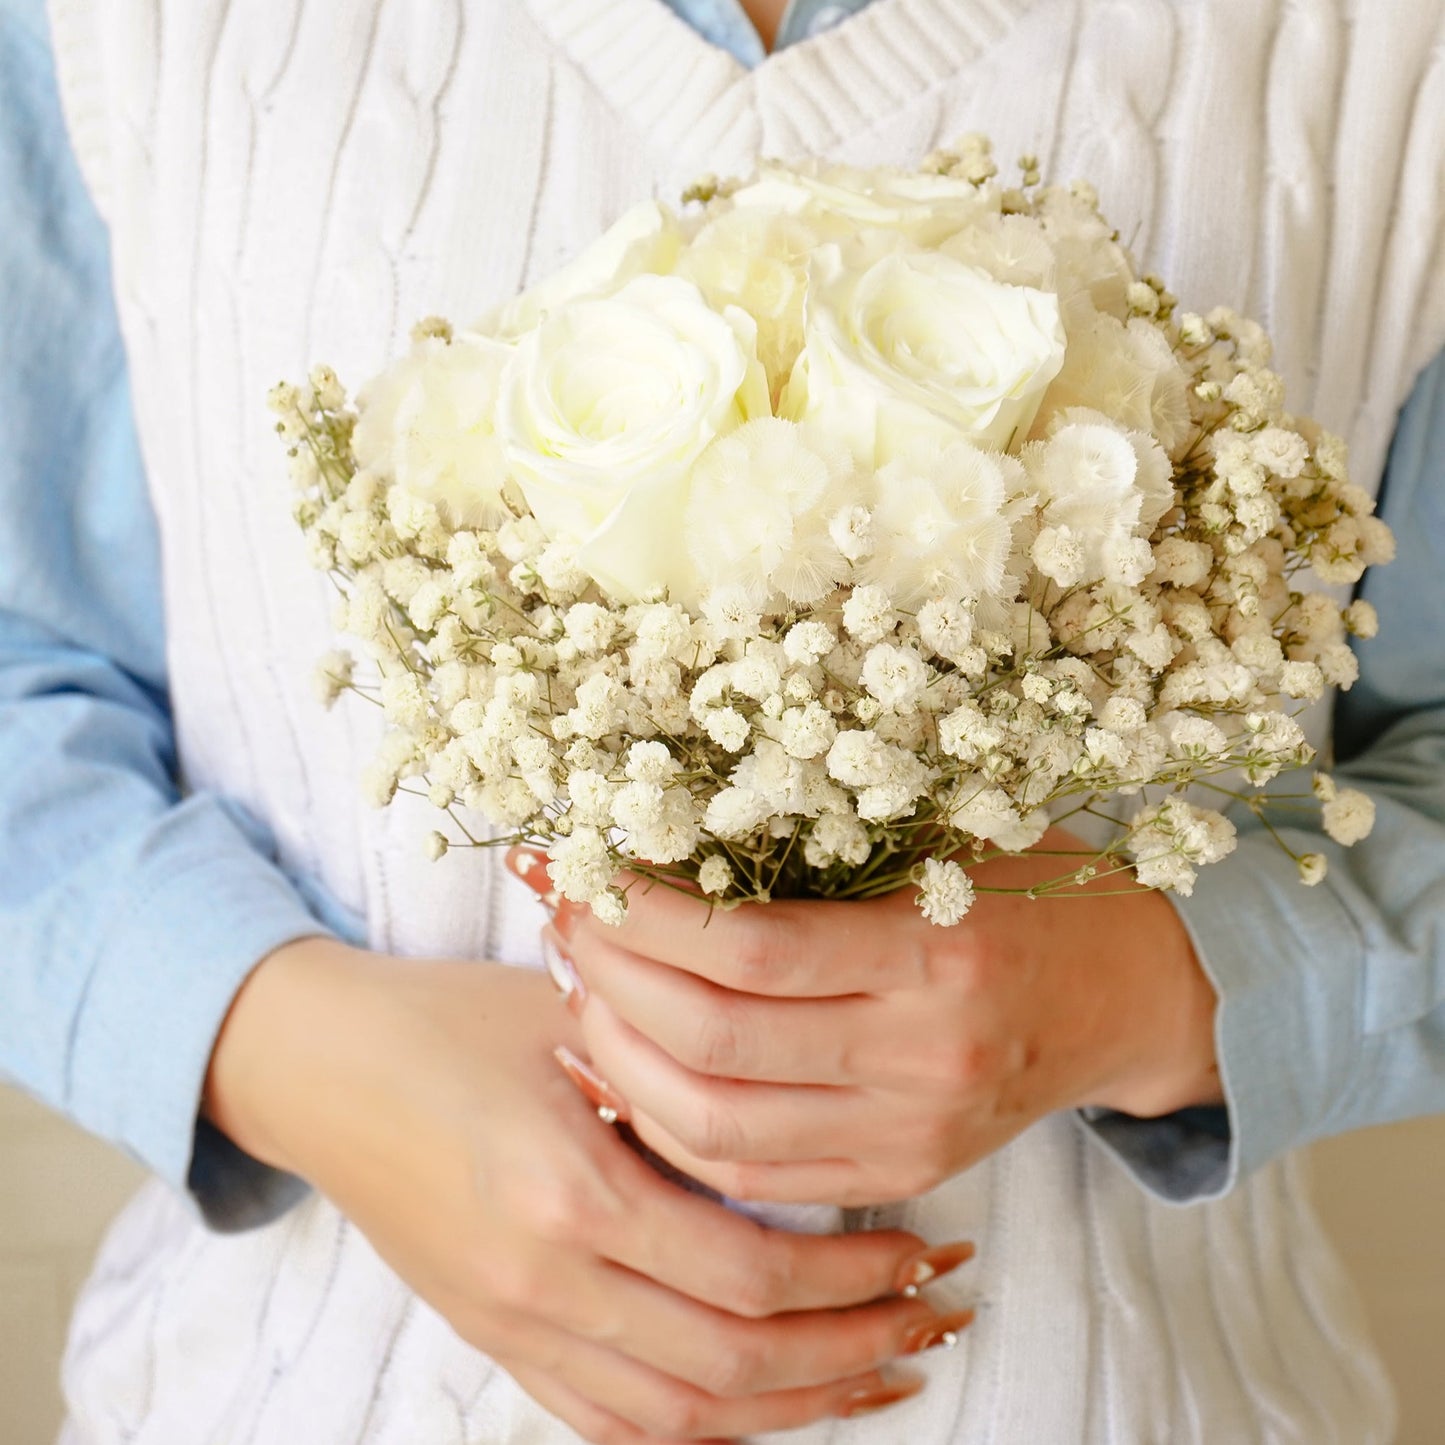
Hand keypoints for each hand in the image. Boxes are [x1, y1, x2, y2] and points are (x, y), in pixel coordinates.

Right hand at [203, 937, 972, 1442]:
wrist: (324, 1068)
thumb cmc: (453, 1021)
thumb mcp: (572, 1020)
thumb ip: (680, 1084)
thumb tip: (810, 1117)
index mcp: (570, 1191)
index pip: (749, 1272)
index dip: (852, 1278)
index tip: (921, 1249)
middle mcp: (546, 1283)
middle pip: (733, 1366)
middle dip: (852, 1353)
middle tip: (934, 1319)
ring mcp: (516, 1328)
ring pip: (684, 1418)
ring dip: (797, 1406)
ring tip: (882, 1375)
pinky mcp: (496, 1342)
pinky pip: (614, 1425)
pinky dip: (706, 1430)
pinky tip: (768, 1407)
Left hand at [535, 831, 1221, 1207]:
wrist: (1126, 994)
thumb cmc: (1025, 889)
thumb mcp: (943, 836)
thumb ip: (824, 844)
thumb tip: (662, 829)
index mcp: (937, 951)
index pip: (750, 952)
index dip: (645, 915)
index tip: (586, 869)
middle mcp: (923, 1056)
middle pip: (714, 1043)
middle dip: (609, 979)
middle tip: (565, 921)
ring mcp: (911, 1130)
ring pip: (715, 1127)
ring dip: (620, 1058)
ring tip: (580, 991)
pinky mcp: (900, 1172)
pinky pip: (749, 1177)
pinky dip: (668, 1128)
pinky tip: (629, 1067)